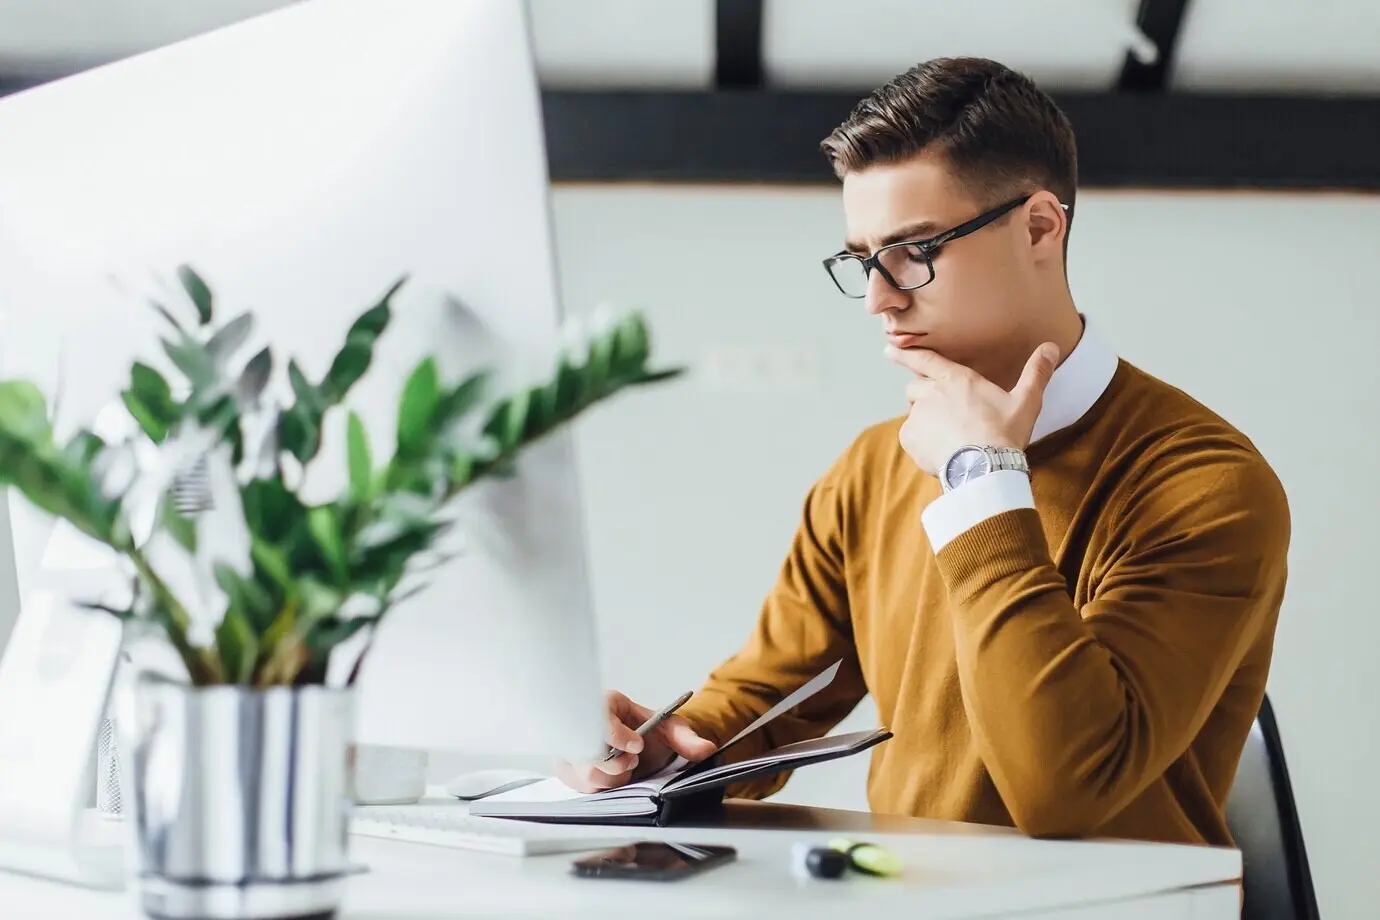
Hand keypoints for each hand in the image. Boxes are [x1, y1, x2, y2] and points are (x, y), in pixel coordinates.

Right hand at [555, 690, 716, 792]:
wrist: (636, 742)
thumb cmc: (647, 731)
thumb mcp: (669, 729)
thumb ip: (686, 738)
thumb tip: (706, 749)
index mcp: (604, 703)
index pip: (597, 717)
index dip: (616, 736)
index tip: (637, 746)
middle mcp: (580, 723)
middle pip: (589, 754)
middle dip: (617, 765)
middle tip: (632, 762)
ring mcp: (569, 748)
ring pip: (585, 775)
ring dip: (612, 779)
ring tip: (624, 768)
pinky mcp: (566, 769)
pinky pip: (580, 787)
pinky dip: (602, 787)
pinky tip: (611, 776)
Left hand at [887, 343, 1059, 475]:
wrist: (984, 466)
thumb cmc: (1005, 433)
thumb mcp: (1026, 401)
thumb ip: (1036, 373)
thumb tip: (1051, 347)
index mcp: (957, 378)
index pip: (925, 359)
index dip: (906, 353)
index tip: (889, 350)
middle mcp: (932, 392)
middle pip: (915, 389)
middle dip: (924, 398)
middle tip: (945, 418)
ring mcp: (918, 414)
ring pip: (914, 414)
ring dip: (925, 423)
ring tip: (949, 440)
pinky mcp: (909, 436)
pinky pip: (910, 437)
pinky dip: (921, 443)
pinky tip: (941, 452)